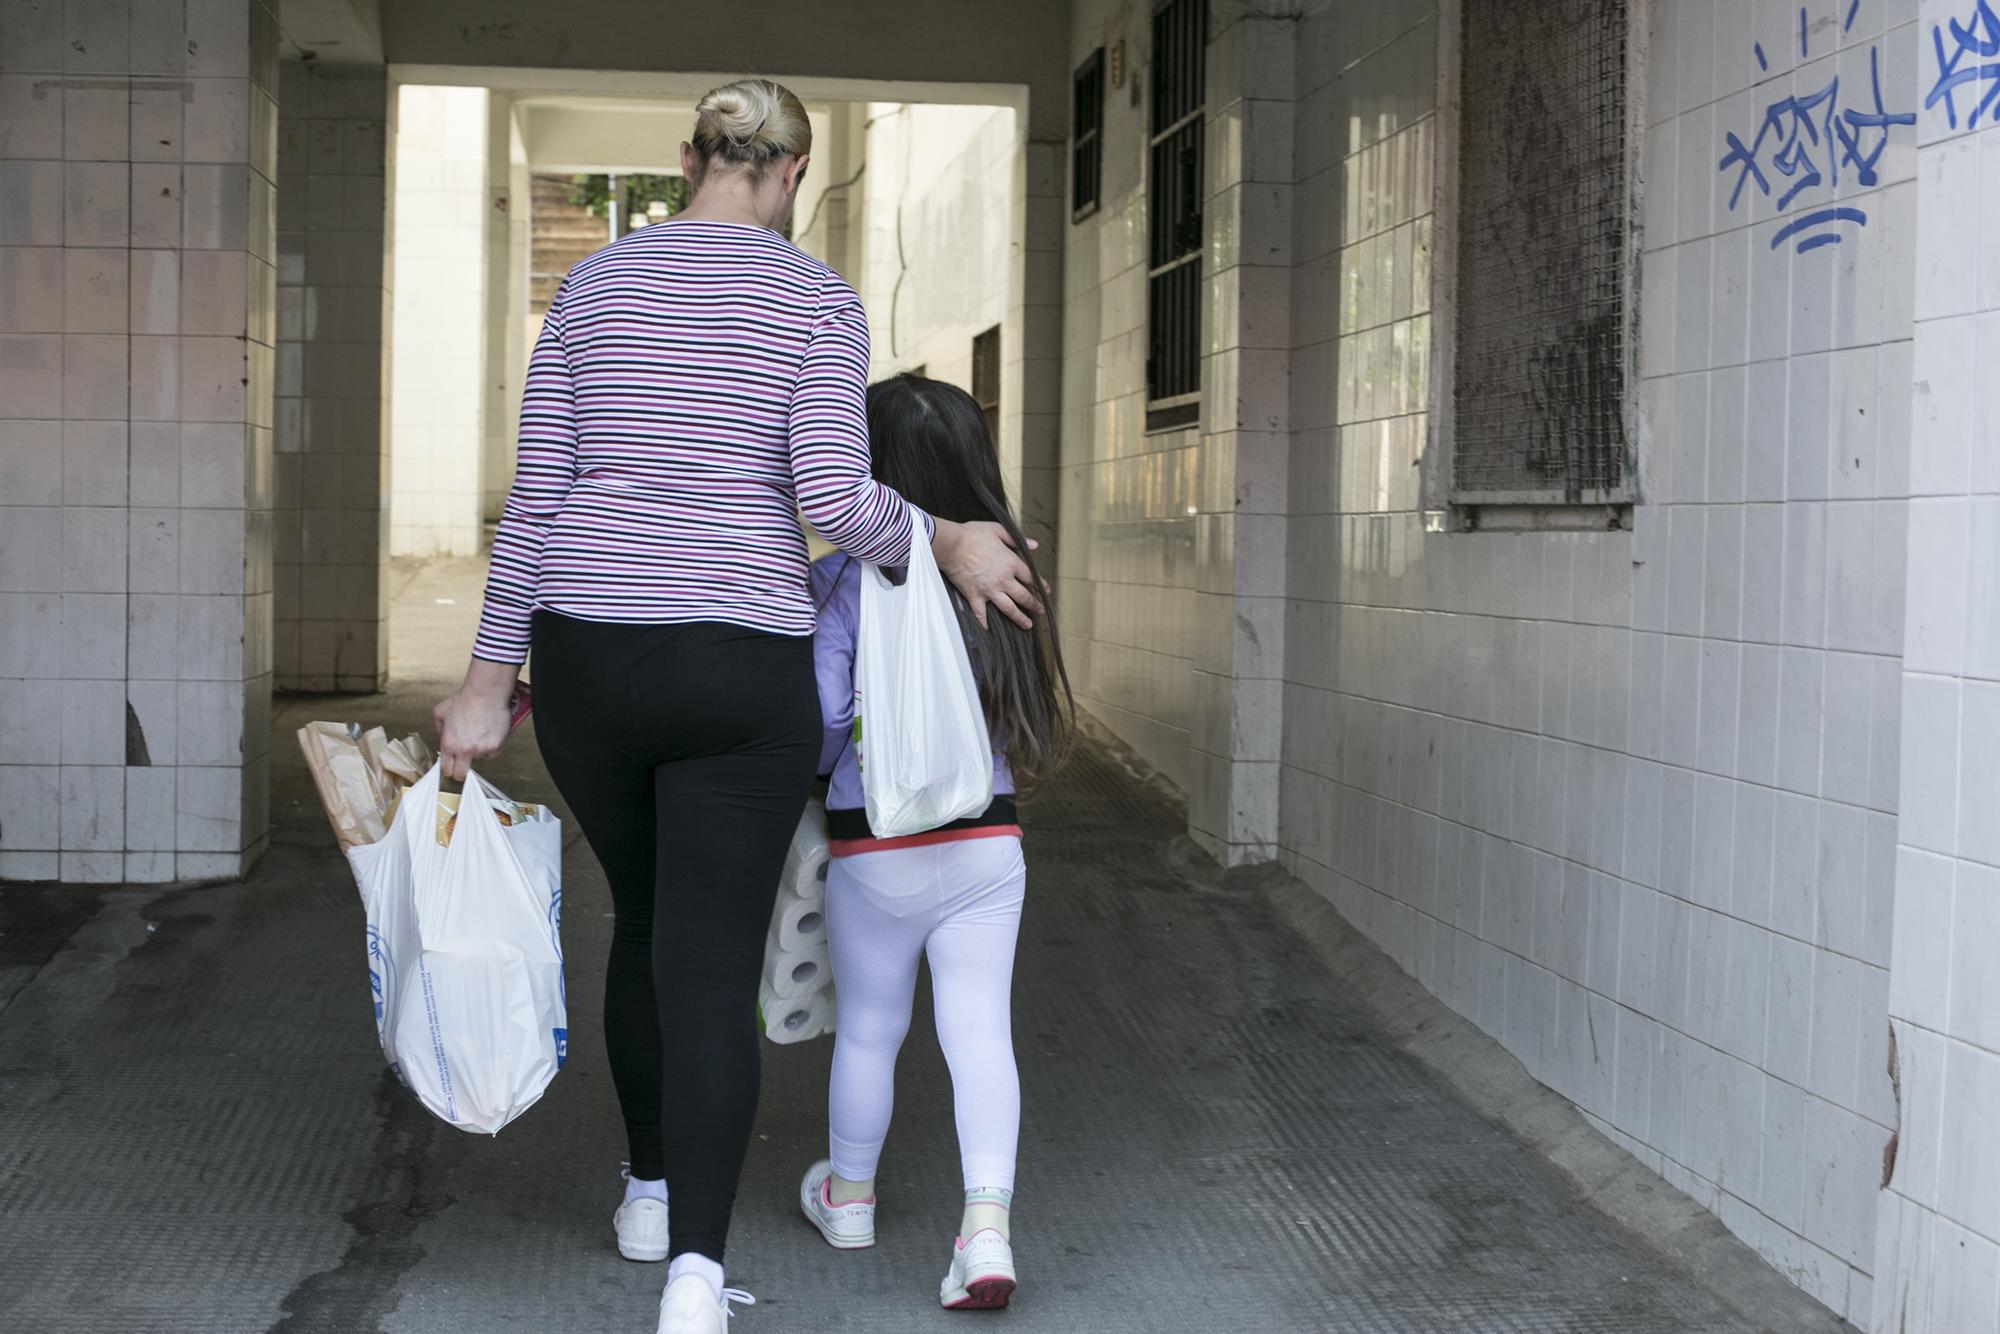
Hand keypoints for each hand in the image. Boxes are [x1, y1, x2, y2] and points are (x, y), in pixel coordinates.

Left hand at [435, 659, 519, 780]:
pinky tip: (488, 734)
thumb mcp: (440, 712)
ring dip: (478, 752)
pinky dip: (490, 747)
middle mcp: (465, 750)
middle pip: (461, 775)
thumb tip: (443, 737)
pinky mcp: (496, 747)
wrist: (485, 693)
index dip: (448, 769)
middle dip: (461, 772)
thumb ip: (440, 729)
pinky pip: (492, 754)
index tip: (451, 767)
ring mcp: (481, 750)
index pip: (446, 769)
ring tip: (478, 735)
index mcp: (449, 744)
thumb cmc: (465, 699)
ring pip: (479, 760)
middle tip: (464, 763)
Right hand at [932, 519, 1041, 629]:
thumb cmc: (973, 535)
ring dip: (1019, 618)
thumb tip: (1034, 546)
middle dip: (1034, 605)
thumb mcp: (998, 530)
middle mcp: (1003, 580)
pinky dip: (984, 623)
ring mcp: (989, 590)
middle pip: (1024, 596)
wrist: (951, 544)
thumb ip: (1017, 539)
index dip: (1041, 585)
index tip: (1046, 591)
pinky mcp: (974, 596)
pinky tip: (989, 630)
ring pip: (1008, 608)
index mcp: (1011, 563)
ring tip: (1027, 625)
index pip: (1031, 577)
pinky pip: (981, 614)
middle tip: (1040, 611)